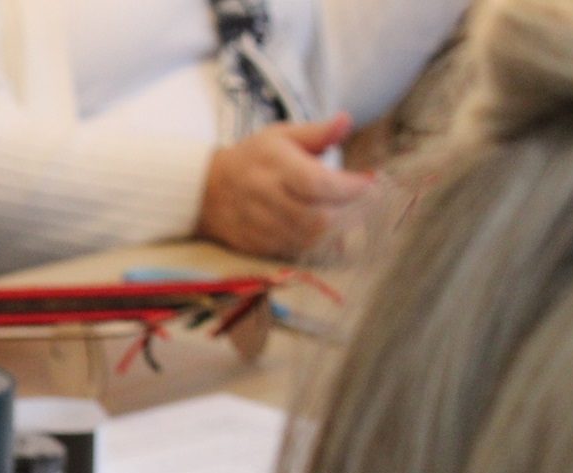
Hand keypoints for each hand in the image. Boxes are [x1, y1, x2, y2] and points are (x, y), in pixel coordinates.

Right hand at [197, 115, 374, 258]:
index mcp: (272, 165)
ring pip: (308, 238)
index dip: (348, 186)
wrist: (204, 190)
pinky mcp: (255, 245)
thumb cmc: (251, 159)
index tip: (368, 181)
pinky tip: (320, 229)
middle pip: (316, 217)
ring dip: (333, 229)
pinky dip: (314, 242)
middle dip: (346, 211)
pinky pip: (294, 250)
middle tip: (359, 201)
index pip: (316, 182)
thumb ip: (316, 132)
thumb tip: (346, 121)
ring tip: (343, 214)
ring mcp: (258, 226)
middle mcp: (264, 197)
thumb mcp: (281, 136)